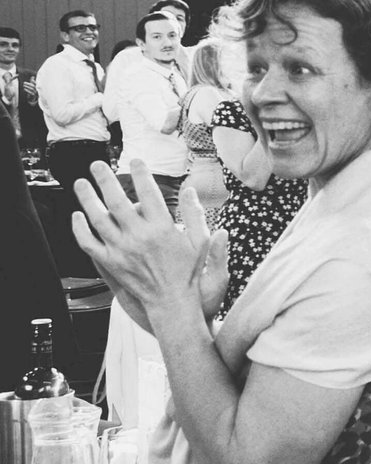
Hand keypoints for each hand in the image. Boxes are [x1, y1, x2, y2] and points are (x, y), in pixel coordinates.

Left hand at [70, 161, 227, 328]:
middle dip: (105, 179)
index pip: (148, 192)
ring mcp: (122, 250)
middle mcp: (139, 236)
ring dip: (87, 198)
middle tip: (97, 165)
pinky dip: (79, 228)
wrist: (172, 302)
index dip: (141, 173)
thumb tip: (191, 191)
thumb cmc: (188, 272)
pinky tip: (76, 216)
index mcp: (163, 228)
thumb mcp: (200, 241)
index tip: (136, 161)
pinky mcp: (110, 262)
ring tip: (80, 183)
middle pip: (117, 200)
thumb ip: (195, 215)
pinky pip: (88, 243)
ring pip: (97, 218)